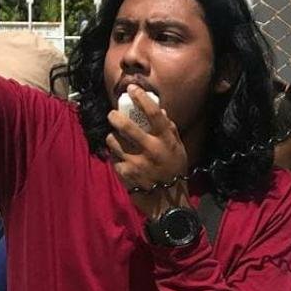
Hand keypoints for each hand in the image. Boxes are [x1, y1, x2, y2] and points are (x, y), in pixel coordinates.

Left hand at [106, 85, 189, 218]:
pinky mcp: (126, 175)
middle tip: (112, 115)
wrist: (168, 203)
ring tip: (116, 140)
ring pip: (113, 141)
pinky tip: (122, 160)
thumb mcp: (178, 149)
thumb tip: (159, 110)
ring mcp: (137, 163)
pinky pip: (113, 159)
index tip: (132, 88)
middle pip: (126, 126)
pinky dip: (116, 157)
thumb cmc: (174, 171)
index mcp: (166, 141)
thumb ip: (168, 129)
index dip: (141, 98)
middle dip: (115, 116)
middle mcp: (151, 150)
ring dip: (112, 138)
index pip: (154, 114)